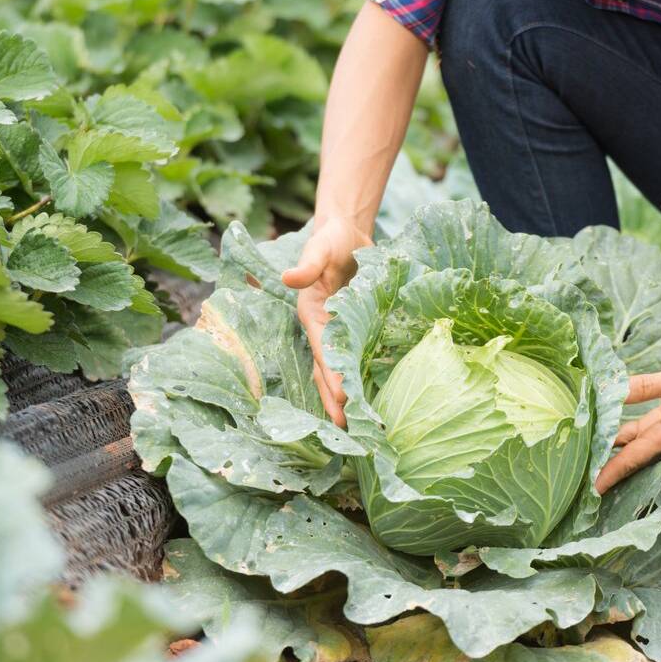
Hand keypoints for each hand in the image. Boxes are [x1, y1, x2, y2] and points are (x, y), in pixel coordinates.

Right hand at [281, 218, 371, 426]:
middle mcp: (323, 328)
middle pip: (327, 370)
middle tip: (345, 429)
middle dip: (334, 398)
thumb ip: (308, 265)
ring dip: (344, 396)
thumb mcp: (319, 247)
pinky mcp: (356, 328)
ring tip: (354, 425)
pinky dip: (360, 376)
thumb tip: (289, 278)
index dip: (332, 376)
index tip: (343, 399)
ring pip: (340, 369)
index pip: (323, 351)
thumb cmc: (330, 239)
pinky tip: (371, 396)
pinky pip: (356, 356)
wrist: (347, 232)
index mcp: (312, 314)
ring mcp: (339, 330)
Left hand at [593, 349, 660, 493]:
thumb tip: (610, 390)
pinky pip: (641, 430)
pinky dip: (624, 432)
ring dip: (612, 449)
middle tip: (579, 479)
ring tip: (585, 455)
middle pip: (630, 457)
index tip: (590, 490)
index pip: (632, 459)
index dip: (609, 474)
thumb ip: (643, 386)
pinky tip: (607, 429)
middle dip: (606, 467)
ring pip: (634, 443)